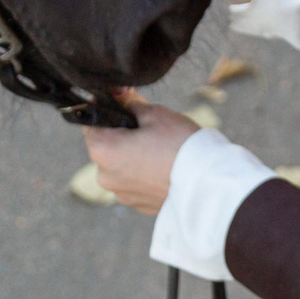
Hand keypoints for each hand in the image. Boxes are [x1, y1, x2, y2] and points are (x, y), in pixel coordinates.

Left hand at [81, 91, 199, 214]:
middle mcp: (105, 176)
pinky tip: (164, 165)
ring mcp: (122, 194)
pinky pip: (135, 182)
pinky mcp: (138, 204)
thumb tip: (118, 94)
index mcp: (102, 151)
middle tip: (149, 126)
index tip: (123, 102)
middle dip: (122, 134)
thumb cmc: (180, 144)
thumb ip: (130, 103)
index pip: (91, 123)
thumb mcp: (154, 113)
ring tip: (161, 148)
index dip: (106, 109)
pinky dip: (144, 173)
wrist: (208, 182)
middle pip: (106, 146)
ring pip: (120, 166)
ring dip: (133, 155)